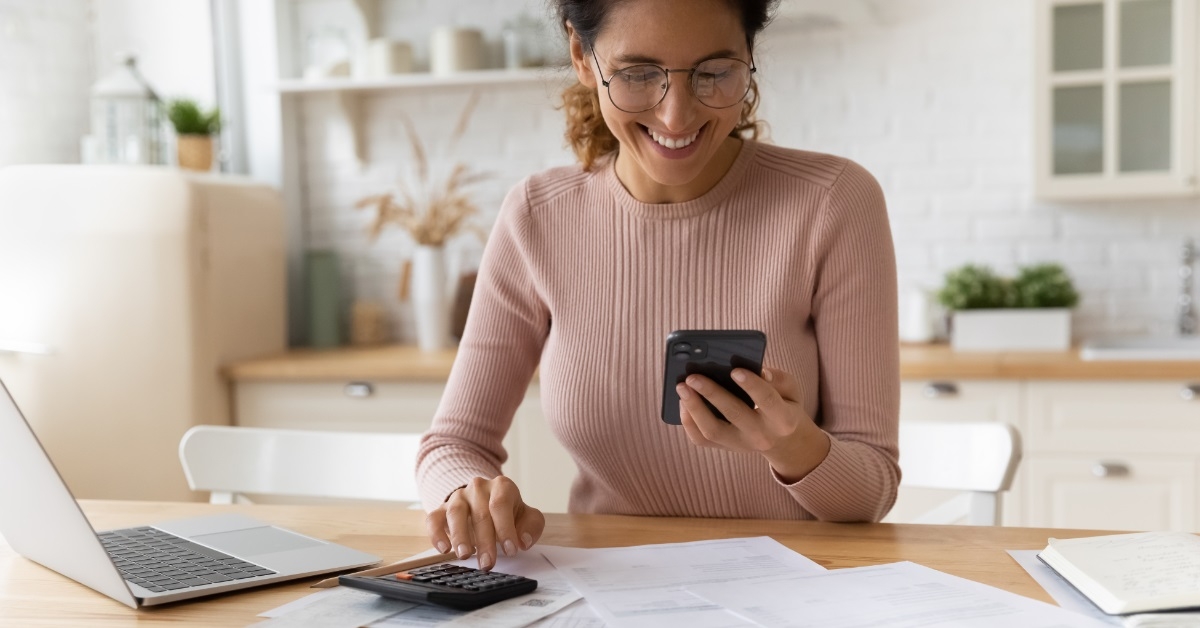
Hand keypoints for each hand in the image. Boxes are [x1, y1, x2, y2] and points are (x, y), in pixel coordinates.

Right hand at [425, 475, 544, 570]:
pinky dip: (436, 533)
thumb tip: (522, 541)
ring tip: (465, 555)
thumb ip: (531, 527)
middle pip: (480, 513)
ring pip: (456, 513)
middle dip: (484, 541)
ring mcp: (458, 497)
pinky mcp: (442, 508)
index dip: (505, 528)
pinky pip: (434, 518)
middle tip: (488, 563)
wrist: (486, 501)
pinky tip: (444, 549)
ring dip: (460, 536)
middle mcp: (478, 488)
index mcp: (502, 486)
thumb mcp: (527, 517)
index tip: (510, 550)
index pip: (501, 504)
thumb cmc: (508, 512)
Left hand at [676, 367, 830, 482]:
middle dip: (712, 393)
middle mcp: (761, 435)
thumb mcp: (791, 390)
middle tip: (693, 376)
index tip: (734, 370)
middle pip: (734, 414)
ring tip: (681, 387)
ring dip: (694, 408)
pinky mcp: (724, 448)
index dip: (751, 385)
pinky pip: (701, 439)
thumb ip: (778, 378)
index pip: (767, 401)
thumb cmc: (784, 405)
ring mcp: (740, 445)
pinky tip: (682, 402)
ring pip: (712, 431)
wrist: (783, 441)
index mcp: (783, 419)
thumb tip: (759, 371)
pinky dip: (688, 421)